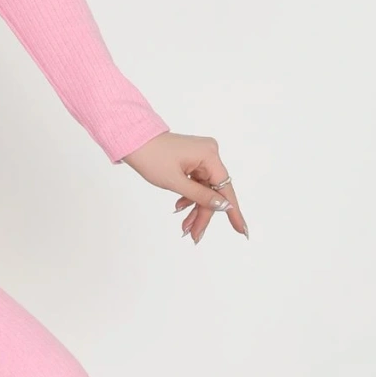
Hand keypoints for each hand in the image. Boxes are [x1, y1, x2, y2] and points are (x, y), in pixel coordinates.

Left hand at [123, 132, 247, 242]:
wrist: (133, 140)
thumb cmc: (151, 158)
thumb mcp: (175, 182)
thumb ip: (200, 196)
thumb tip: (224, 206)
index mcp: (209, 155)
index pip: (225, 188)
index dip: (233, 211)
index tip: (242, 230)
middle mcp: (209, 153)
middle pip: (213, 191)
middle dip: (203, 214)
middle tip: (194, 236)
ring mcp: (201, 156)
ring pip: (204, 189)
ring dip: (195, 208)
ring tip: (185, 227)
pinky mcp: (193, 160)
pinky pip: (197, 182)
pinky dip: (190, 196)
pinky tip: (180, 208)